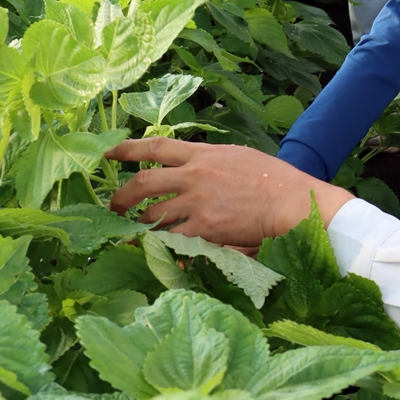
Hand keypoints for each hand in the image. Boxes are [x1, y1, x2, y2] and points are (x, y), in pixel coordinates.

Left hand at [105, 137, 352, 245]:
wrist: (290, 202)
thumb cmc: (274, 179)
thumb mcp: (238, 157)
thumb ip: (210, 161)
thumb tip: (191, 169)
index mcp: (203, 155)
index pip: (156, 147)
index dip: (127, 150)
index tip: (109, 154)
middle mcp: (194, 176)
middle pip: (143, 183)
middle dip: (122, 196)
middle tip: (113, 206)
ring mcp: (197, 204)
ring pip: (152, 215)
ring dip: (141, 226)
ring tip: (135, 233)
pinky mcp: (204, 229)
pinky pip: (173, 240)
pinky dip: (164, 246)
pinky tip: (159, 251)